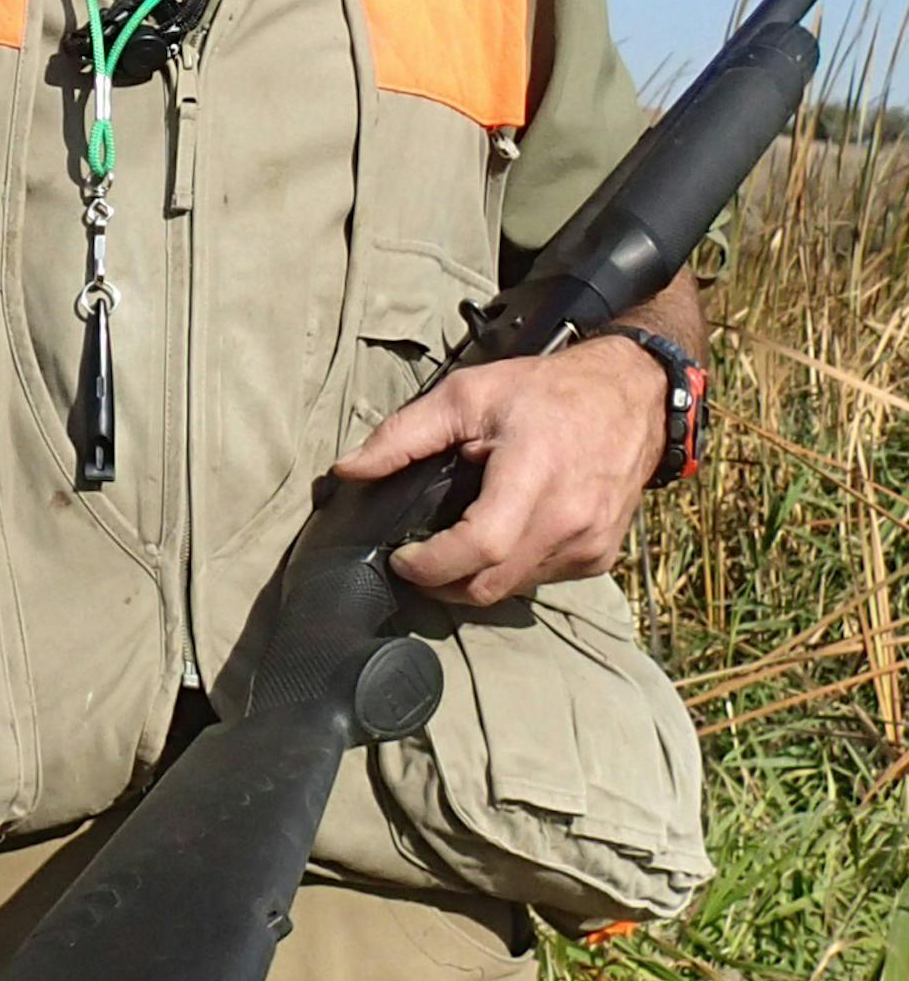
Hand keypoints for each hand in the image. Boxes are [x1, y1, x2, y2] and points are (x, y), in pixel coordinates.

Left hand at [331, 335, 667, 606]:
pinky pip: (541, 579)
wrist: (632, 397)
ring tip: (456, 539)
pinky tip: (501, 534)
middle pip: (490, 584)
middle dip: (442, 581)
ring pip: (514, 588)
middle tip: (416, 558)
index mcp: (534, 476)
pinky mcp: (600, 556)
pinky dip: (511, 568)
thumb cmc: (546, 391)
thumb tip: (348, 470)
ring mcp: (590, 545)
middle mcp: (568, 521)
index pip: (479, 548)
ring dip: (476, 576)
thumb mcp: (466, 395)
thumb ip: (403, 435)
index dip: (430, 566)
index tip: (400, 558)